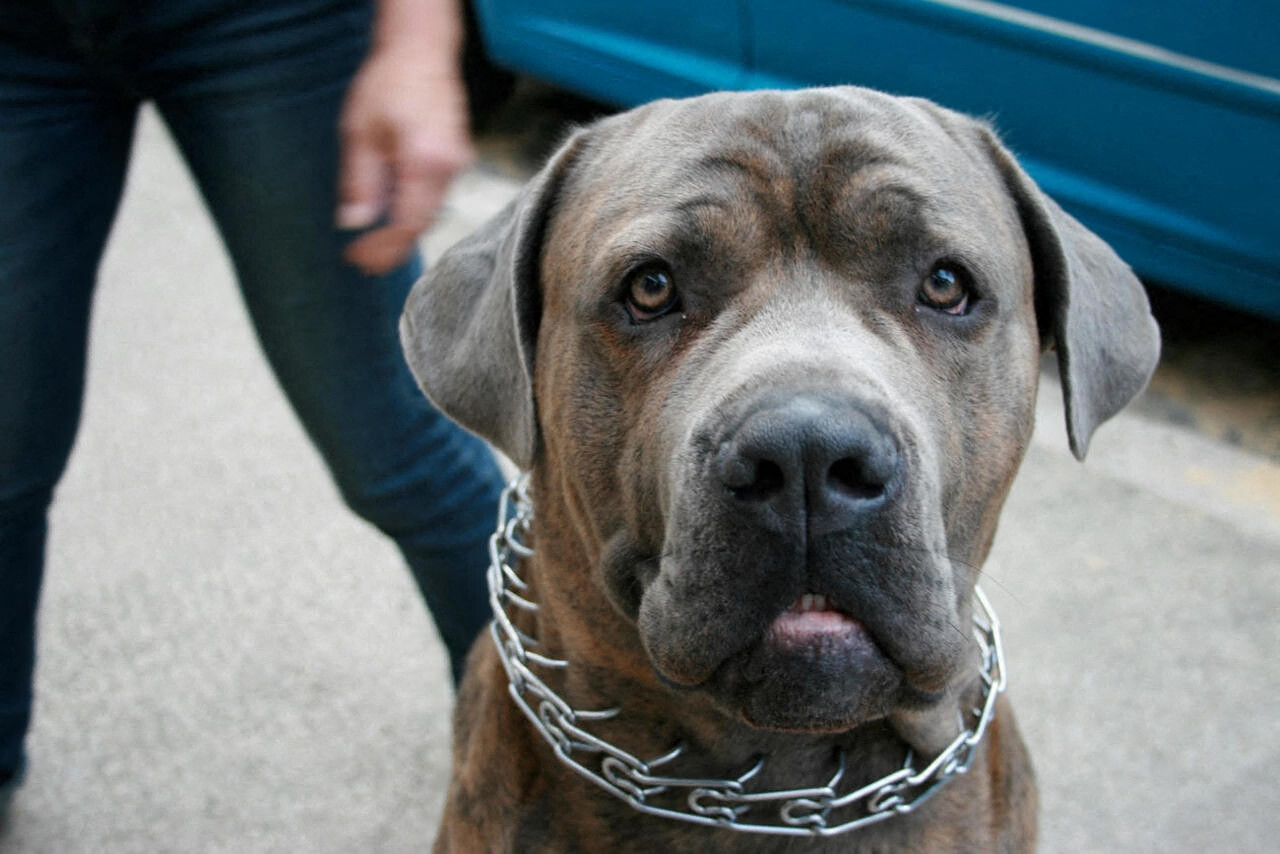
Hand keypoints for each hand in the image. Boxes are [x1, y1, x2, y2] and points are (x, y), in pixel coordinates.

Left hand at [337, 45, 472, 274]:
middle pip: (421, 225)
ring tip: (371, 246)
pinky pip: (434, 196)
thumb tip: (354, 223)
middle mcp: (449, 169)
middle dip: (390, 248)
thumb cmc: (389, 82)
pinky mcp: (456, 158)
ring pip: (429, 212)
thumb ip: (360, 183)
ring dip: (400, 232)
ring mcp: (457, 164)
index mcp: (425, 164)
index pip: (405, 225)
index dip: (381, 248)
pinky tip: (390, 215)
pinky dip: (411, 211)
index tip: (355, 258)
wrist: (422, 50)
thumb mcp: (360, 133)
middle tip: (361, 263)